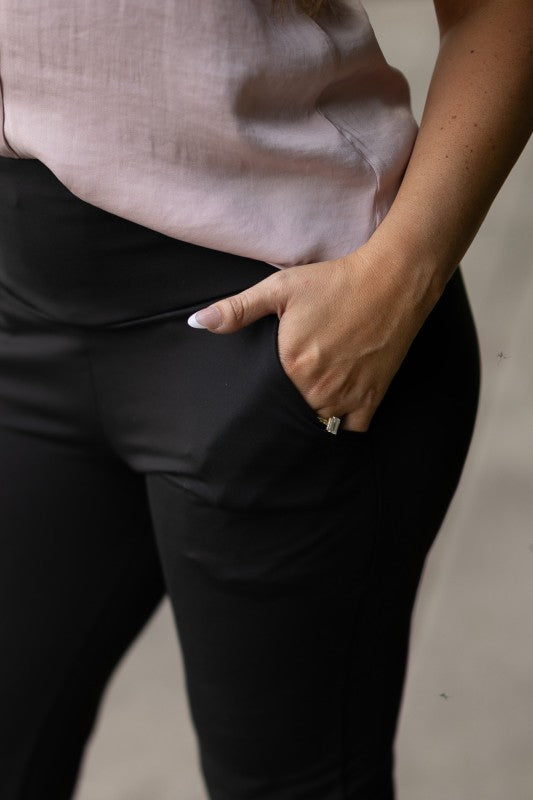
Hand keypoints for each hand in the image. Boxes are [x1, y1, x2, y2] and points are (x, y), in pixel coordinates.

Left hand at [188, 251, 439, 431]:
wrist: (390, 281)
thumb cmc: (333, 282)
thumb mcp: (280, 288)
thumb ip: (237, 309)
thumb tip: (198, 322)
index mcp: (292, 365)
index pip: (264, 400)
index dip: (260, 397)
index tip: (260, 391)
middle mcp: (318, 387)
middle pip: (290, 414)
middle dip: (283, 408)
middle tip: (282, 395)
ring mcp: (347, 395)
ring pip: (318, 424)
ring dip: (309, 416)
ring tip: (304, 400)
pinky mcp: (372, 396)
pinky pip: (352, 428)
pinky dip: (342, 424)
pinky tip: (334, 408)